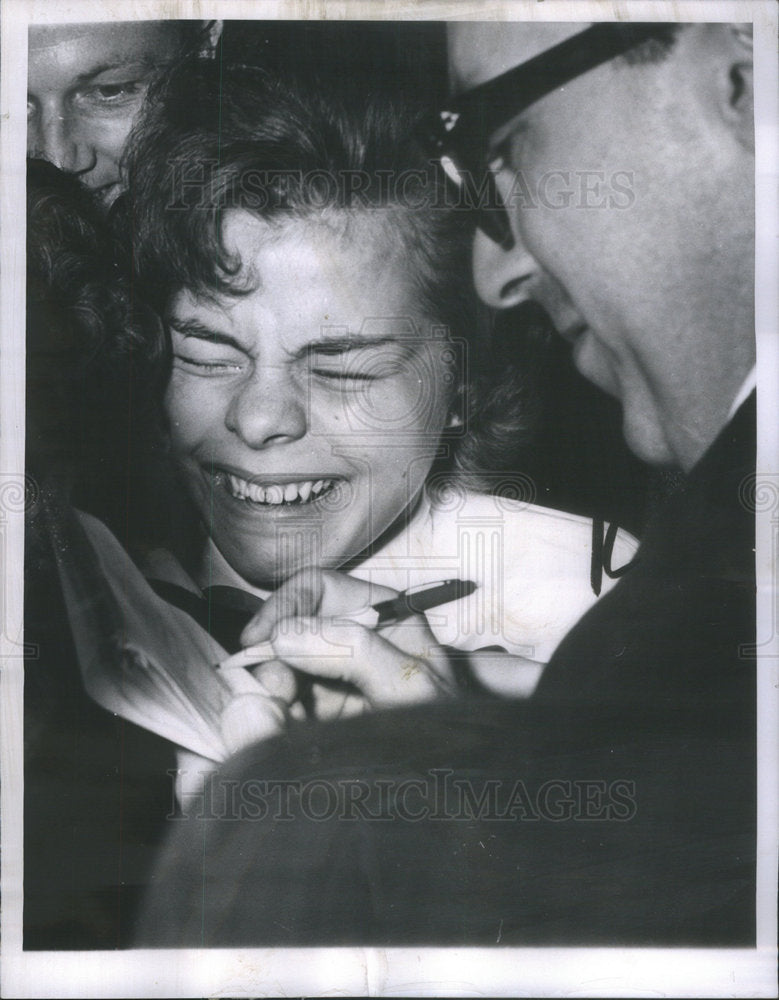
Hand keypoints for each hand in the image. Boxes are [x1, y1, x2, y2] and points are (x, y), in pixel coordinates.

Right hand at [240, 568, 456, 716]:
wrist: (447, 785)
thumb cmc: (444, 727)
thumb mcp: (408, 682)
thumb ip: (352, 650)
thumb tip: (283, 635)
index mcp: (381, 614)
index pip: (318, 588)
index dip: (283, 606)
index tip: (257, 640)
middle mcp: (353, 640)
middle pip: (290, 632)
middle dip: (275, 661)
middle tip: (274, 692)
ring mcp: (335, 679)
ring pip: (281, 673)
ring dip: (275, 695)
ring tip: (284, 718)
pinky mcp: (322, 716)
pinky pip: (284, 708)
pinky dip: (279, 719)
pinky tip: (289, 733)